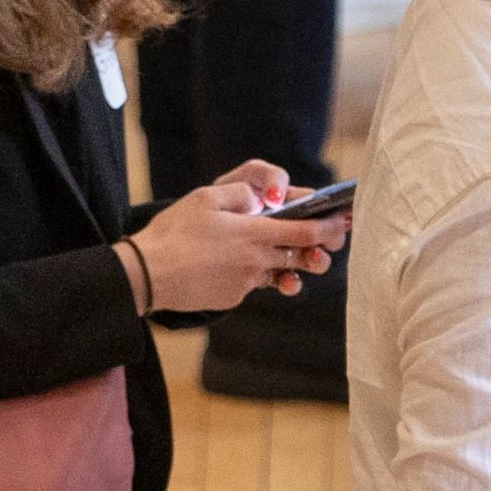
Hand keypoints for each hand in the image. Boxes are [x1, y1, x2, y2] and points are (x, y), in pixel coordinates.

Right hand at [126, 162, 345, 316]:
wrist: (146, 275)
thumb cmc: (173, 233)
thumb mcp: (205, 198)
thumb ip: (241, 194)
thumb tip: (263, 198)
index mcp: (253, 234)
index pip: (305, 233)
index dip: (329, 229)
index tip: (343, 223)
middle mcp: (256, 261)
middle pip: (300, 255)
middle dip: (319, 249)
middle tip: (329, 244)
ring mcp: (245, 282)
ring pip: (279, 271)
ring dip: (291, 265)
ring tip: (293, 259)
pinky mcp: (233, 297)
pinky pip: (253, 282)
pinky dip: (254, 272)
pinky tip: (237, 264)